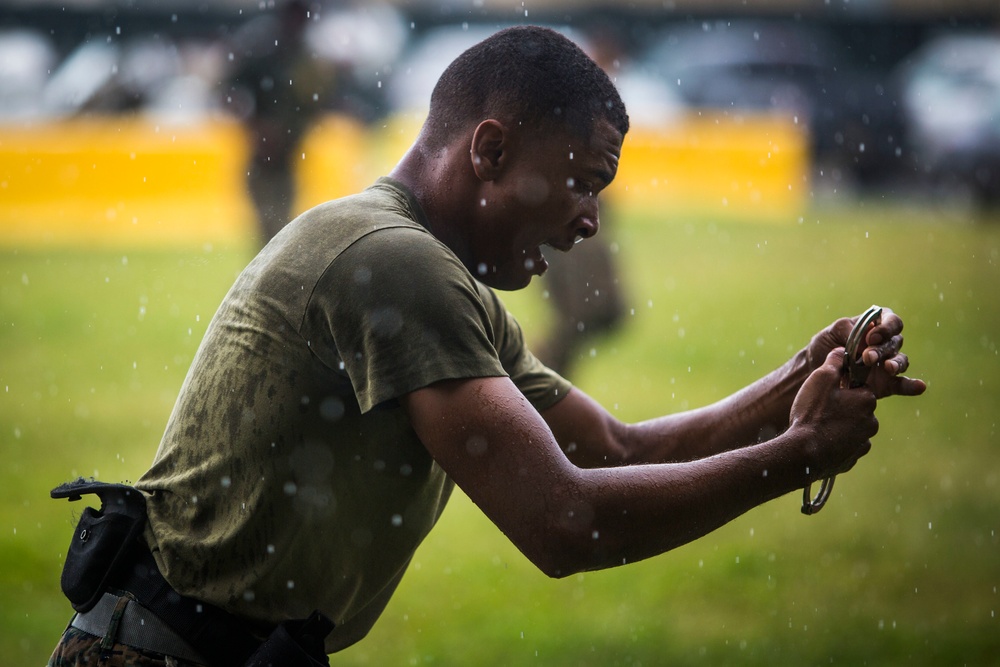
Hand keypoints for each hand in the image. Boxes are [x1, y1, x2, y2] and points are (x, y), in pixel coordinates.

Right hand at [790, 348, 877, 479]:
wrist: (804, 453)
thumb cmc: (813, 413)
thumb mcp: (820, 379)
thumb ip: (834, 362)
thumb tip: (842, 351)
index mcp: (867, 400)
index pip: (860, 389)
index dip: (842, 389)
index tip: (828, 394)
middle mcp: (871, 422)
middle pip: (858, 410)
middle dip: (843, 409)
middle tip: (820, 411)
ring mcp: (863, 443)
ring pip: (853, 429)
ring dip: (840, 427)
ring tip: (818, 428)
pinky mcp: (853, 459)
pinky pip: (847, 447)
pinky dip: (837, 445)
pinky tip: (820, 443)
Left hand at [806, 307, 926, 398]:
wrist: (815, 372)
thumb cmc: (824, 347)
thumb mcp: (830, 334)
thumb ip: (847, 330)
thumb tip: (865, 336)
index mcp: (874, 327)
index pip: (892, 321)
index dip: (886, 327)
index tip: (871, 337)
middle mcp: (885, 344)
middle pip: (895, 342)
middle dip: (882, 349)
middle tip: (867, 357)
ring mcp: (886, 364)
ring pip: (901, 361)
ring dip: (896, 364)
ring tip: (888, 368)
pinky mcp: (886, 384)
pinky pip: (903, 384)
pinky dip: (912, 386)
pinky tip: (920, 387)